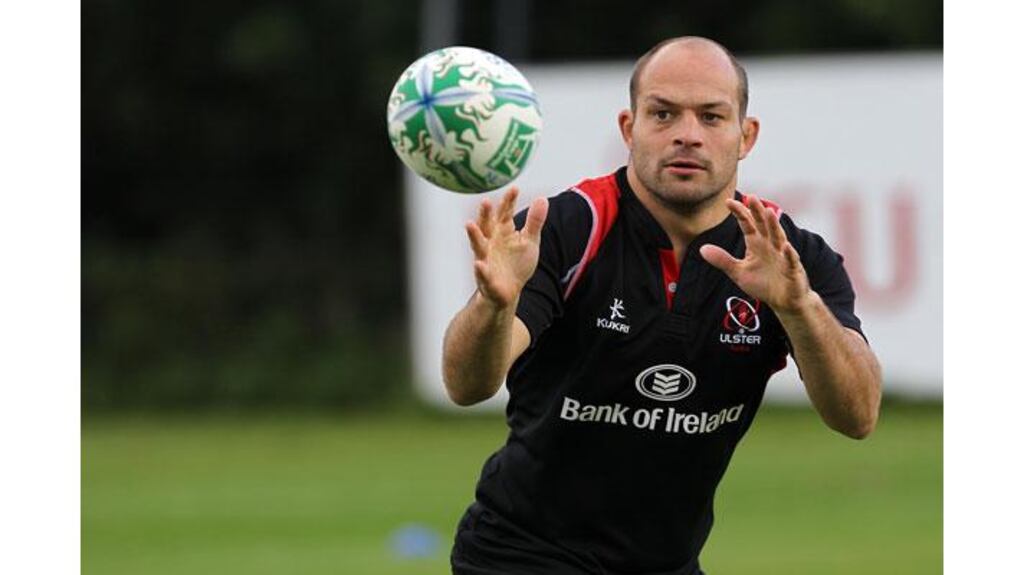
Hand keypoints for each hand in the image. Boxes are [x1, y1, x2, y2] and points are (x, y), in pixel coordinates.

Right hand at [466, 187, 548, 308]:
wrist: (508, 292)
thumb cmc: (517, 264)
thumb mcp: (530, 241)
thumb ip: (534, 221)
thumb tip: (542, 199)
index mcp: (503, 232)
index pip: (505, 214)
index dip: (508, 202)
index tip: (514, 189)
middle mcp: (491, 242)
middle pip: (487, 225)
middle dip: (485, 214)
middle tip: (485, 201)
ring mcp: (487, 259)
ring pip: (478, 246)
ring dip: (474, 235)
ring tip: (469, 224)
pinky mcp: (486, 278)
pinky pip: (482, 274)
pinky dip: (480, 270)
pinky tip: (479, 264)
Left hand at [699, 196, 811, 314]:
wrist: (784, 301)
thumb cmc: (763, 284)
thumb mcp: (738, 272)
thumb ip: (722, 260)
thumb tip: (701, 249)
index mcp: (756, 243)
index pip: (747, 224)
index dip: (739, 213)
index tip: (728, 202)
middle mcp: (770, 245)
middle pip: (763, 225)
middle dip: (758, 212)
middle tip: (751, 197)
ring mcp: (783, 255)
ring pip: (778, 237)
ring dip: (774, 226)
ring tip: (769, 212)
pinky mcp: (793, 269)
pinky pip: (791, 260)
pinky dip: (789, 254)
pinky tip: (786, 247)